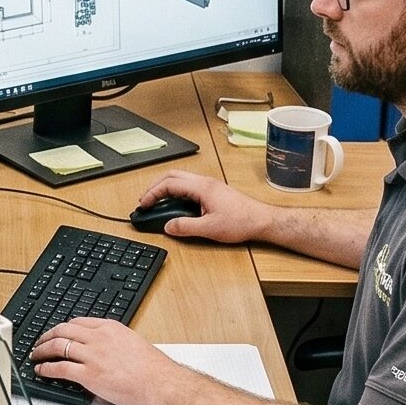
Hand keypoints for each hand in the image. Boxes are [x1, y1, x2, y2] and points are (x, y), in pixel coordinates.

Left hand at [29, 319, 173, 404]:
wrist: (162, 383)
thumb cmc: (154, 369)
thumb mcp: (132, 343)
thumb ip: (114, 342)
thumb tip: (104, 349)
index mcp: (110, 328)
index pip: (78, 322)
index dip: (62, 328)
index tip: (56, 332)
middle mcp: (99, 338)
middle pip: (63, 330)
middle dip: (47, 336)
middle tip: (40, 342)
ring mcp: (93, 356)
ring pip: (58, 346)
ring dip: (42, 350)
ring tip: (36, 355)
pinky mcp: (89, 375)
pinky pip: (60, 368)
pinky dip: (46, 368)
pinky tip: (41, 370)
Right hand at [133, 170, 270, 243]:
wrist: (262, 220)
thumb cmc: (242, 222)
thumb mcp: (209, 229)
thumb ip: (185, 227)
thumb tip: (168, 226)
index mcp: (202, 187)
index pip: (169, 184)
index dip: (152, 193)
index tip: (144, 204)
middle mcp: (205, 182)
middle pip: (172, 175)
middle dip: (155, 186)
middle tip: (146, 200)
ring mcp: (210, 185)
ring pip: (180, 179)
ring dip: (165, 187)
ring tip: (157, 201)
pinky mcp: (214, 191)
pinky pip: (188, 185)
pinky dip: (176, 191)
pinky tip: (175, 203)